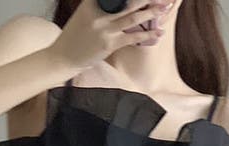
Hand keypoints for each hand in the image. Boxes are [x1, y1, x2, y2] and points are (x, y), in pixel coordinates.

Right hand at [48, 0, 171, 72]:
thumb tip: (119, 2)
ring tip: (165, 7)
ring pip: (133, 17)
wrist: (63, 57)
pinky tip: (158, 32)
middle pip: (128, 0)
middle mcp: (99, 12)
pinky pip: (132, 38)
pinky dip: (147, 35)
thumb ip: (99, 5)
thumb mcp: (84, 13)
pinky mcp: (109, 44)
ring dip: (151, 12)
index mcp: (92, 1)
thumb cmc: (75, 36)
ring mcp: (104, 29)